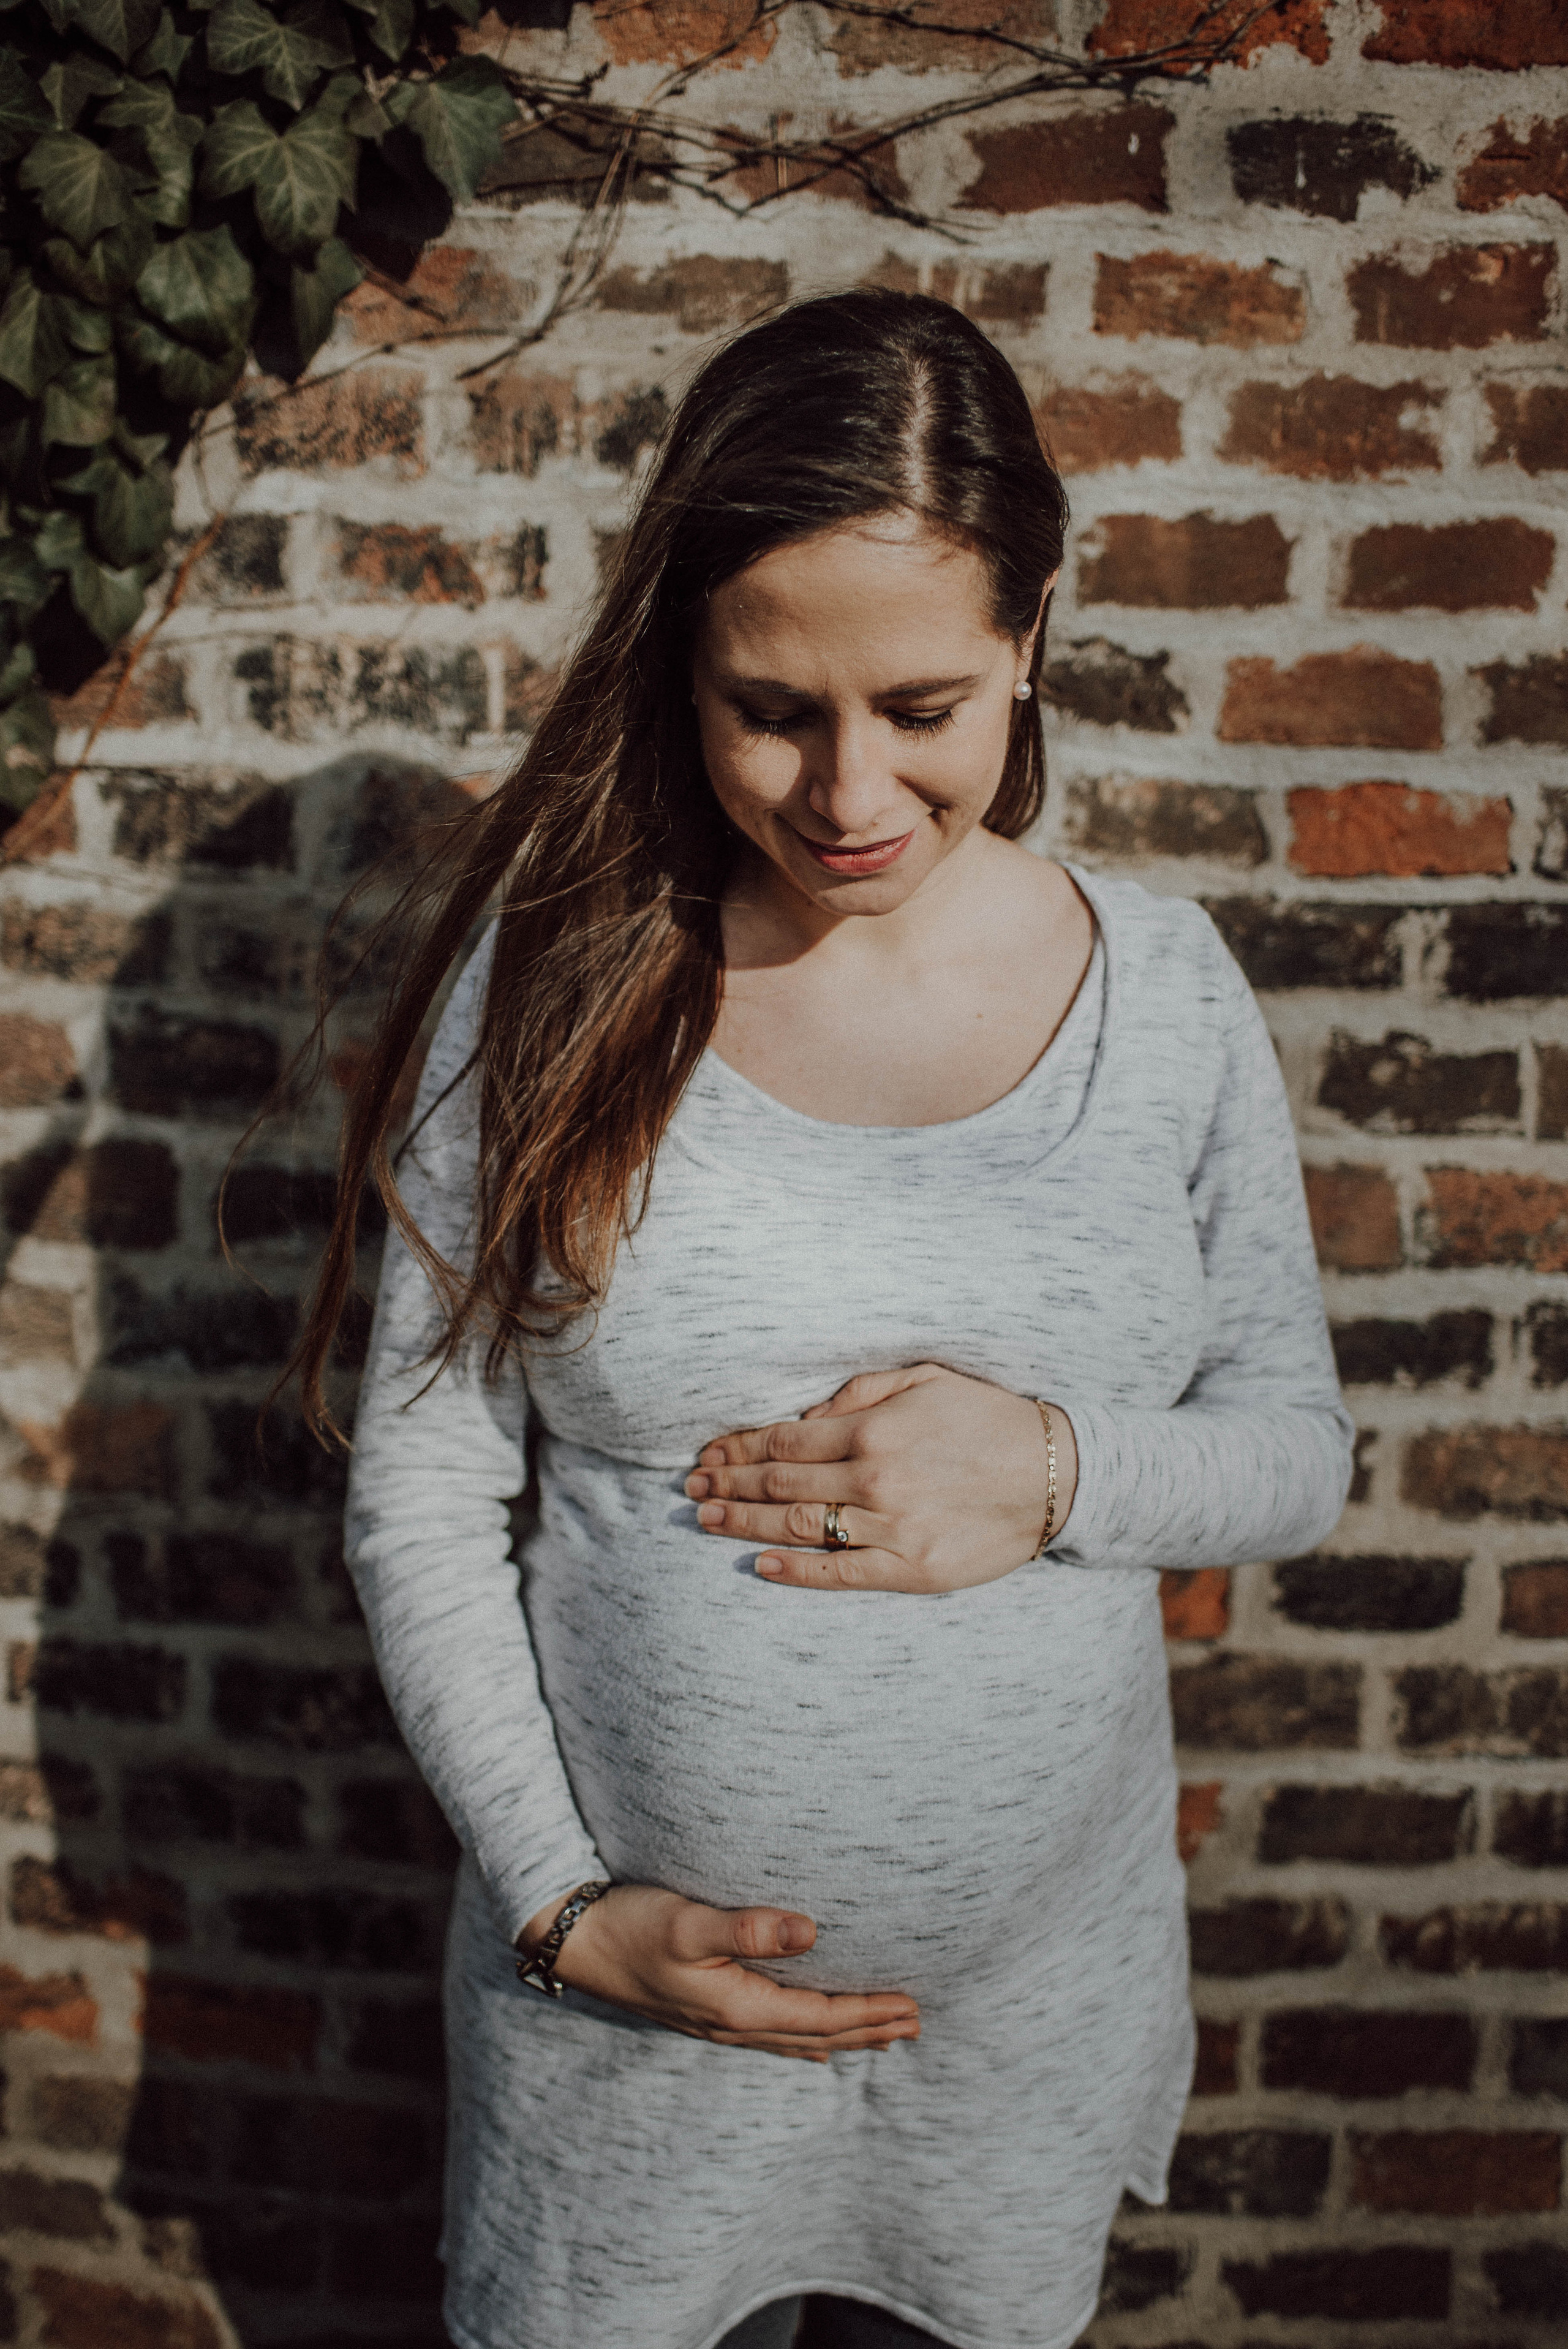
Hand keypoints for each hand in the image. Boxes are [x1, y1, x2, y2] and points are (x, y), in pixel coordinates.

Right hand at [520, 1884, 919, 2060]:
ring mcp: (715, 2022)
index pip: (821, 2016)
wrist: (573, 1940)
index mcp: (737, 2007)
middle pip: (816, 2035)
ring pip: (795, 2039)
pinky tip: (810, 2040)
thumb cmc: (630, 1924)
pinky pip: (770, 2034)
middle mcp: (731, 2024)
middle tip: (915, 2027)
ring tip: (879, 2039)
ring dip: (841, 2038)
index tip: (912, 2006)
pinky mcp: (701, 2010)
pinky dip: (803, 2037)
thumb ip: (749, 1929)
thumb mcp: (688, 1923)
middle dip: (868, 2031)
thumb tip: (812, 1929)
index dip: (870, 2012)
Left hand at [685, 1363, 1077, 1593]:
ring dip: (744, 1525)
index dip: (739, 1448)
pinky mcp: (912, 1569)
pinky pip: (841, 1573)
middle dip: (729, 1485)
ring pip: (797, 1527)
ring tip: (706, 1522)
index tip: (708, 1454)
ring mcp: (891, 1527)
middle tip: (691, 1489)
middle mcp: (874, 1478)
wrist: (1056, 1475)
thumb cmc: (988, 1420)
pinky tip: (759, 1568)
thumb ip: (862, 1391)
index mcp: (873, 1429)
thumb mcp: (927, 1379)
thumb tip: (807, 1411)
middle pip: (779, 1483)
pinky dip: (795, 1573)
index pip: (784, 1438)